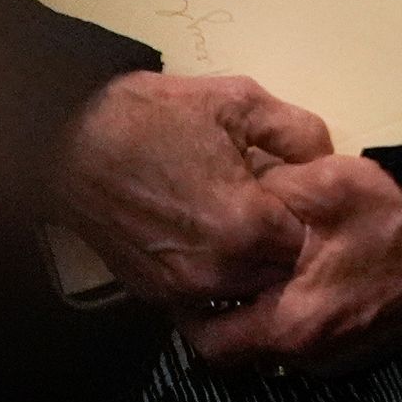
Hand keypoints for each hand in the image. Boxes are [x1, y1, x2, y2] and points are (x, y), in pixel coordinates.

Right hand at [49, 72, 328, 312]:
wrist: (71, 139)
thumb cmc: (154, 117)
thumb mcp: (240, 102)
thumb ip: (299, 132)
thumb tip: (330, 161)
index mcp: (245, 226)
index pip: (313, 242)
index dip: (319, 217)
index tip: (313, 196)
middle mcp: (216, 272)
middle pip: (284, 276)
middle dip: (293, 247)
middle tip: (286, 210)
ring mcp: (181, 290)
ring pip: (248, 294)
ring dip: (259, 267)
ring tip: (255, 225)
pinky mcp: (155, 295)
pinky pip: (209, 300)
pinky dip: (223, 279)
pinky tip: (220, 242)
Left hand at [186, 156, 401, 378]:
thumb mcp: (324, 184)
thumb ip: (266, 195)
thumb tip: (232, 195)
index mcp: (294, 324)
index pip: (210, 344)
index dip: (188, 309)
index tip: (185, 272)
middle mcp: (316, 355)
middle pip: (245, 346)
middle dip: (227, 307)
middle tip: (218, 260)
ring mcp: (347, 353)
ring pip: (280, 339)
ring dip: (265, 305)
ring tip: (260, 256)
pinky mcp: (371, 340)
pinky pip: (314, 333)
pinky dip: (299, 306)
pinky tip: (307, 264)